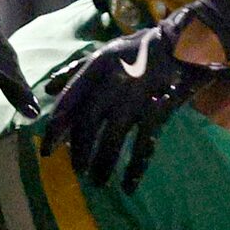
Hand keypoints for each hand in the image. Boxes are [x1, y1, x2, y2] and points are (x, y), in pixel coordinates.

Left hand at [43, 10, 229, 192]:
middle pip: (88, 123)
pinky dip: (135, 168)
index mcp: (96, 66)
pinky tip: (128, 185)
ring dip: (103, 163)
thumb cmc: (138, 50)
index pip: (69, 101)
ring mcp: (136, 98)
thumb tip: (47, 90)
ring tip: (97, 182)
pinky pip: (144, 145)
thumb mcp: (104, 53)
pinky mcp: (158, 112)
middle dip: (80, 150)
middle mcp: (112, 82)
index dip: (56, 129)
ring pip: (113, 138)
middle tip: (77, 170)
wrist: (183, 44)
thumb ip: (74, 71)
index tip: (47, 151)